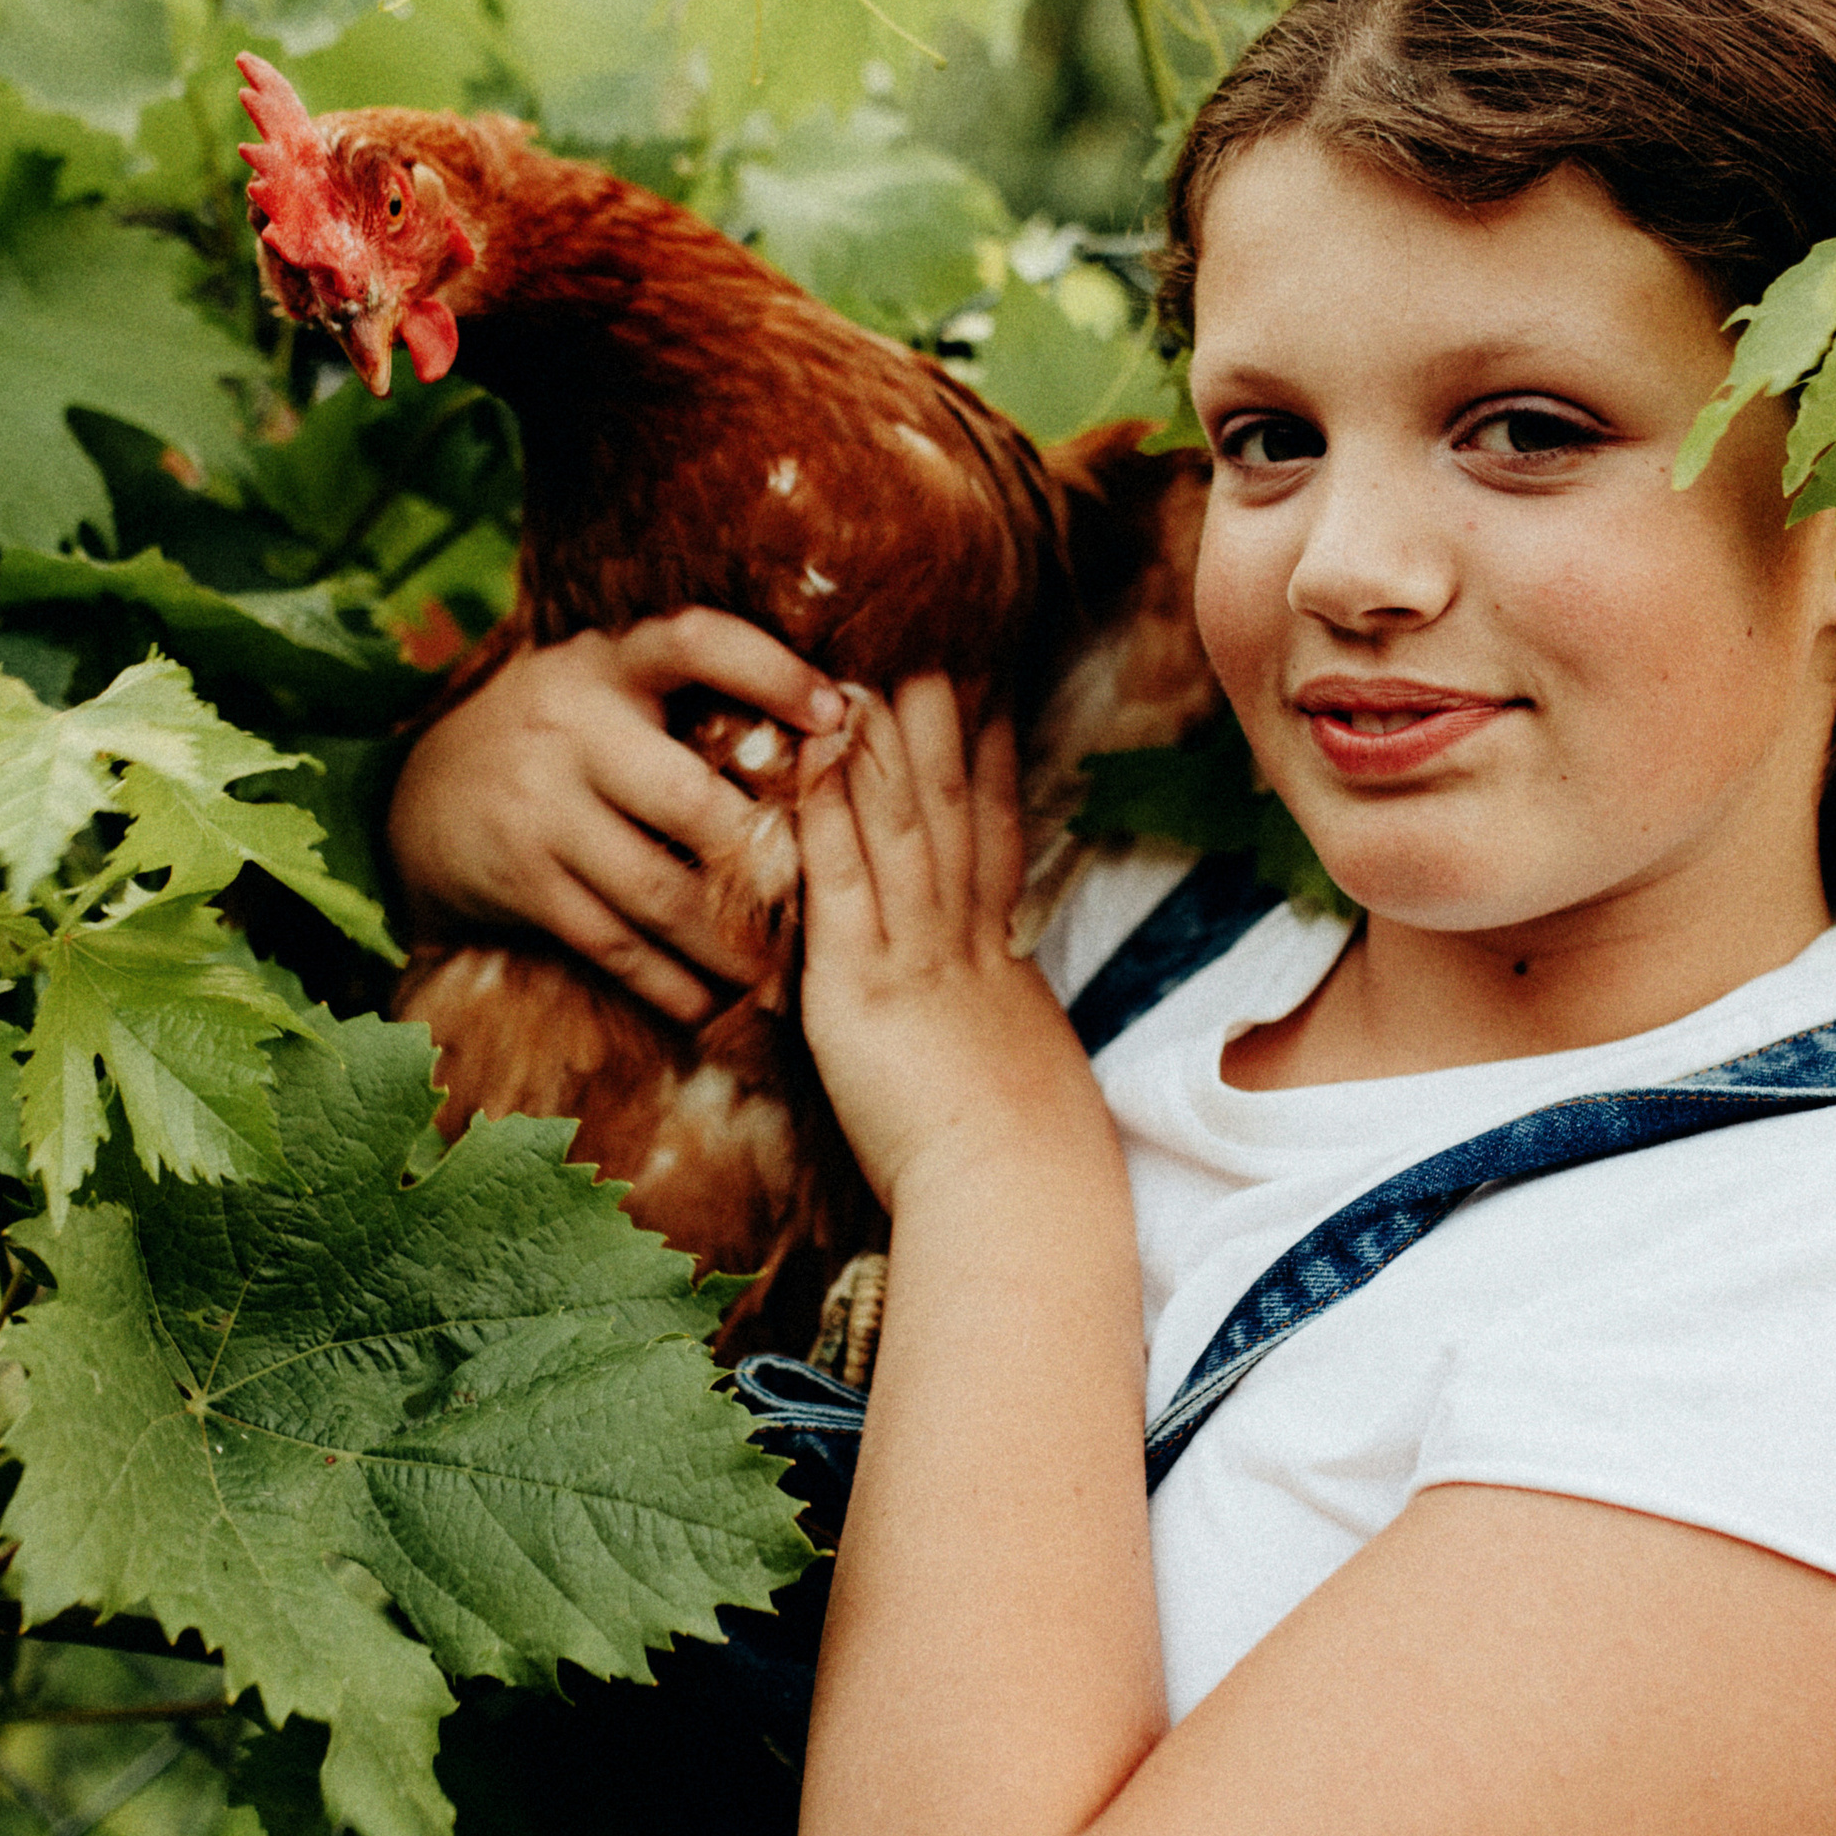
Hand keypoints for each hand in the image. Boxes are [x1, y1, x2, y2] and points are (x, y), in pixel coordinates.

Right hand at [387, 610, 843, 1023]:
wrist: (422, 795)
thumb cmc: (562, 735)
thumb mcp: (608, 686)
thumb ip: (692, 692)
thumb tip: (838, 713)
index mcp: (609, 663)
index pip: (694, 643)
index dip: (768, 670)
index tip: (837, 709)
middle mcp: (572, 727)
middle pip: (691, 800)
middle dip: (767, 859)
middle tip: (830, 899)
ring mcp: (541, 808)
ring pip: (659, 889)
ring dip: (729, 945)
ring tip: (783, 976)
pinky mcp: (522, 881)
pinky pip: (612, 943)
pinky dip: (669, 983)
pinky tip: (712, 1005)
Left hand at [796, 678, 1111, 1211]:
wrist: (1015, 1194)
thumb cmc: (1023, 1164)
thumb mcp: (1027, 1079)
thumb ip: (1006, 1038)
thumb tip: (1013, 1036)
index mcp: (998, 965)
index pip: (995, 842)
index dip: (991, 765)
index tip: (987, 700)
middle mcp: (961, 943)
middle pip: (952, 810)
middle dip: (939, 722)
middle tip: (926, 641)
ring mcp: (912, 956)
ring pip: (900, 825)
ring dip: (881, 739)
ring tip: (863, 663)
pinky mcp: (859, 984)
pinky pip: (839, 876)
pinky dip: (825, 809)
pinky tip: (809, 753)